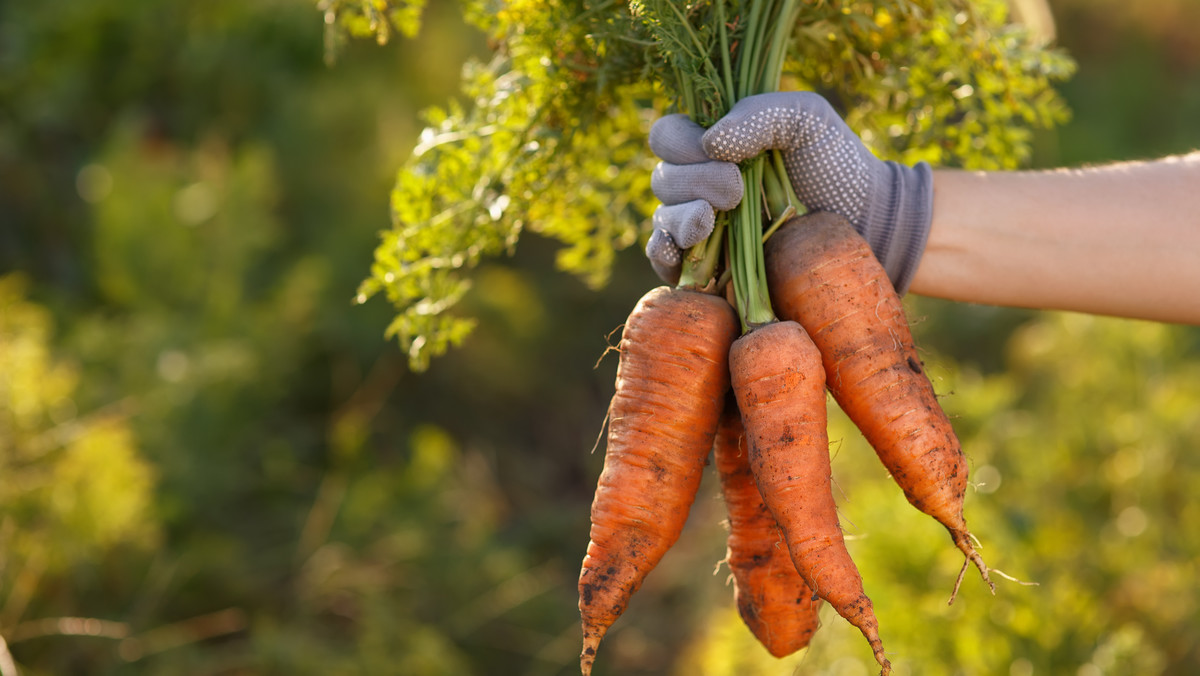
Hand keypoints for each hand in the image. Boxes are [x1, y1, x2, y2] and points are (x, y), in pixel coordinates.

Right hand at [649, 92, 933, 293]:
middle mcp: (701, 184)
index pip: (667, 136)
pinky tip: (681, 250)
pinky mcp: (707, 270)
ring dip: (681, 217)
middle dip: (694, 181)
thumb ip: (761, 113)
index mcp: (716, 144)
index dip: (680, 142)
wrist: (867, 224)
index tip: (720, 151)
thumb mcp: (807, 119)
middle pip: (663, 179)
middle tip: (737, 189)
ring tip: (712, 218)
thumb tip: (710, 143)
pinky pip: (664, 262)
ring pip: (663, 219)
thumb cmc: (837, 165)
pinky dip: (664, 254)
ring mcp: (702, 228)